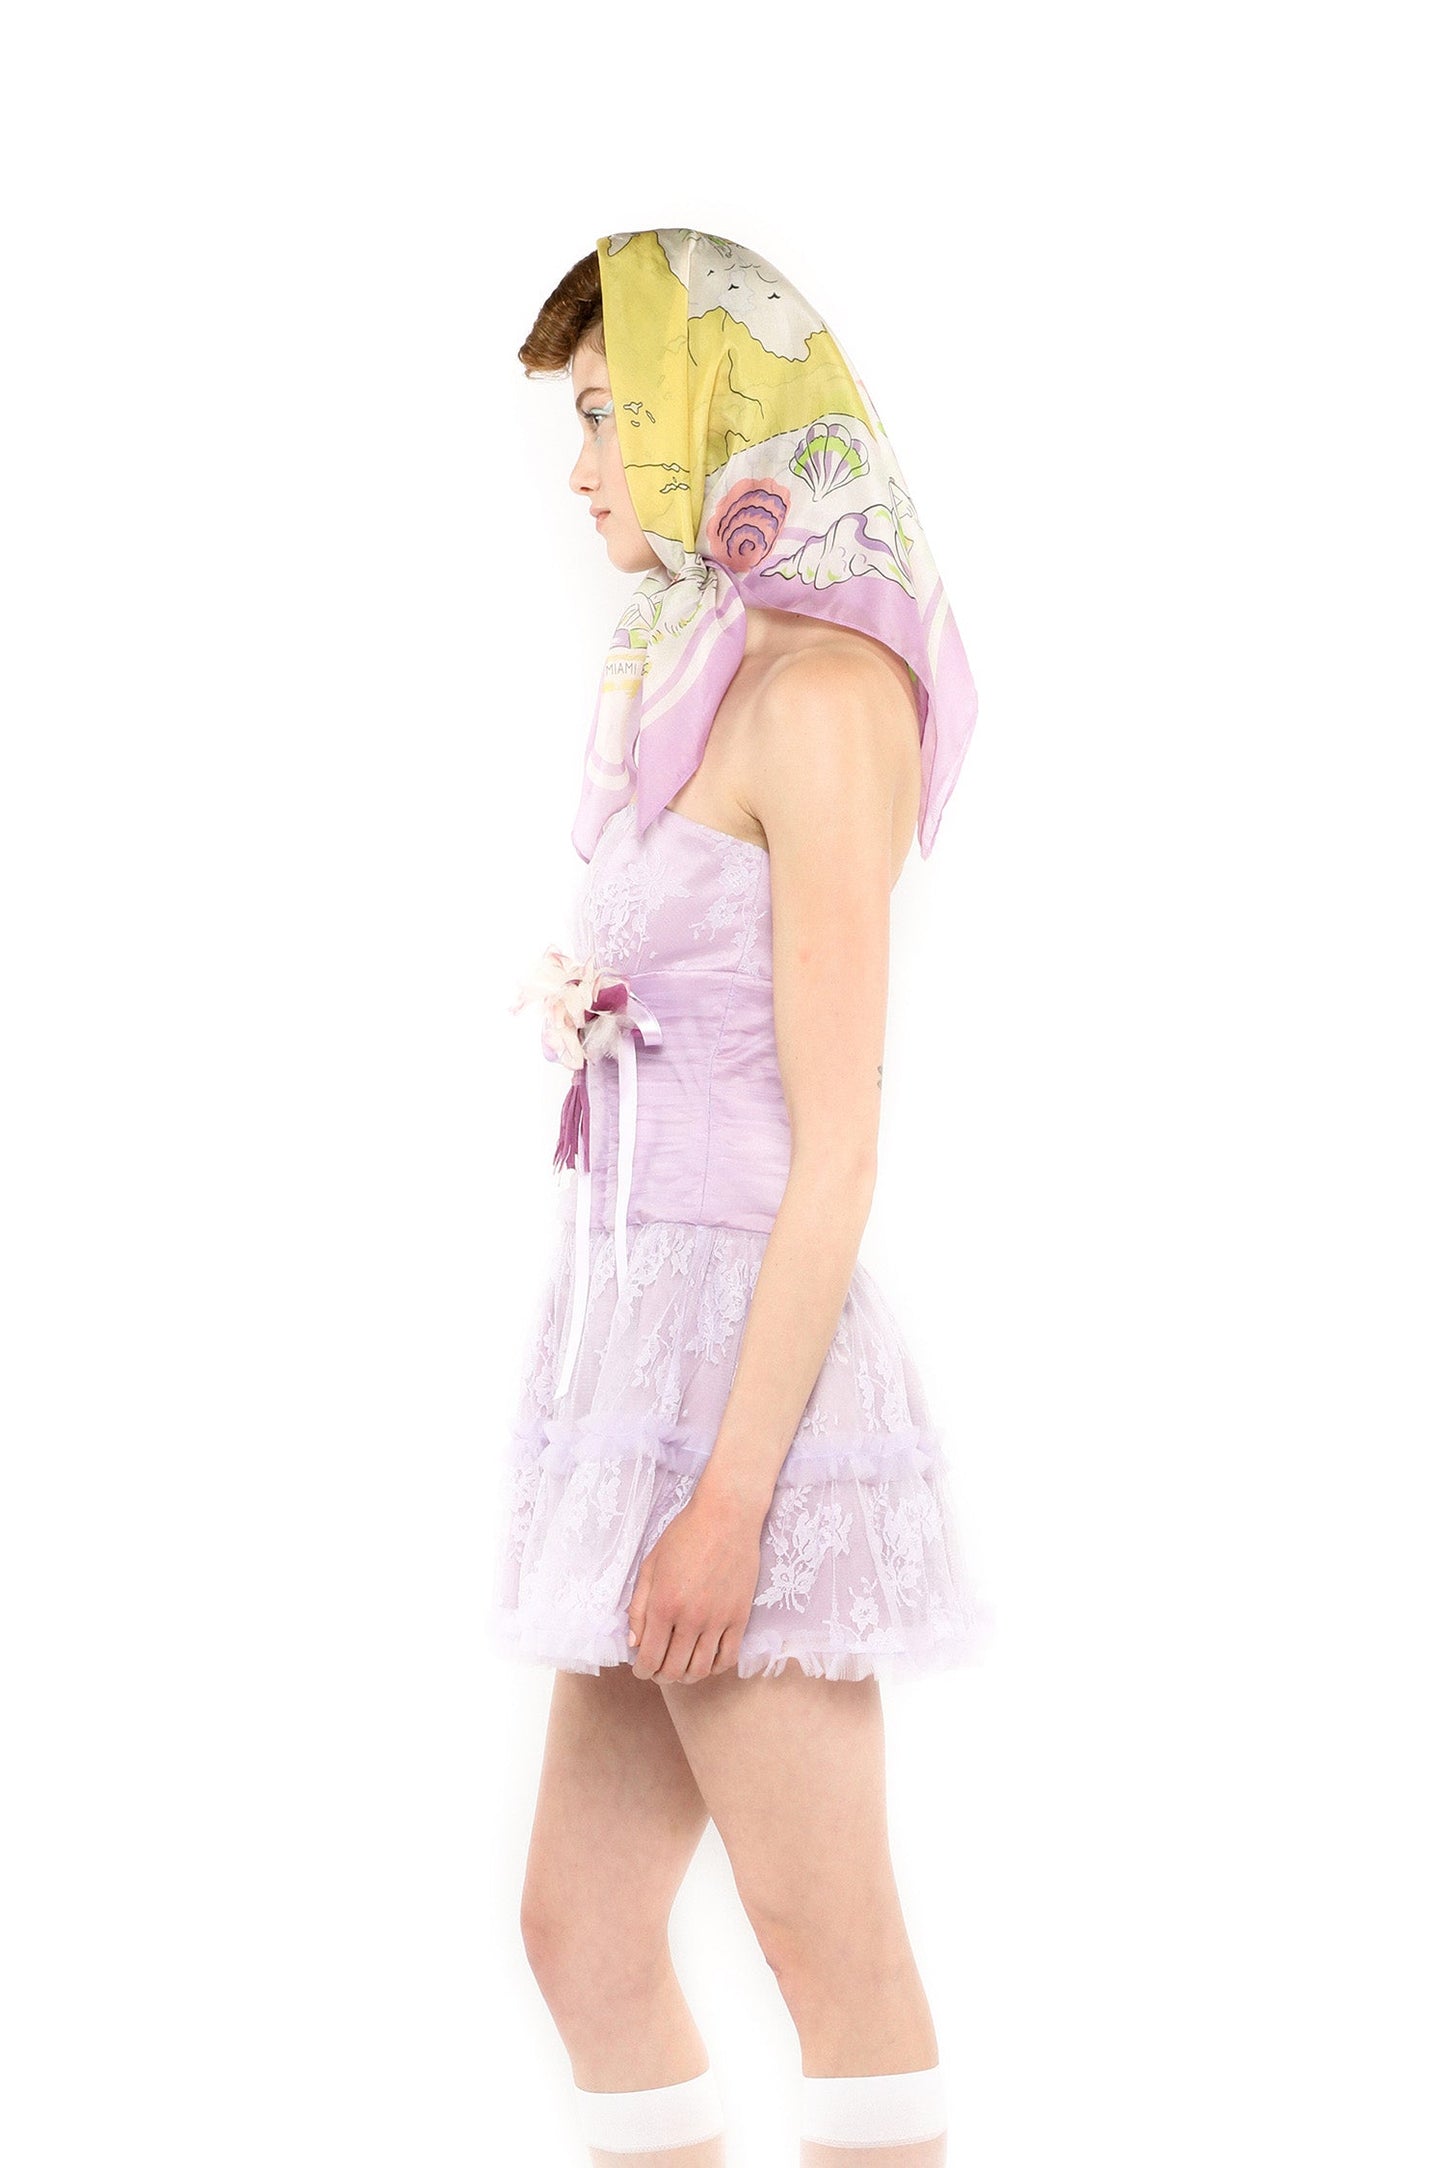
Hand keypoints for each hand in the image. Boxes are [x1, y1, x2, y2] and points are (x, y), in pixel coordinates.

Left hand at [626, 1488, 763, 1683]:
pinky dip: (715, 1667)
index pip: (650, 1657)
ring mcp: (719, 1620)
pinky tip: (707, 1660)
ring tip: (681, 1669)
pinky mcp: (740, 1617)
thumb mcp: (650, 1566)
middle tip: (659, 1671)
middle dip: (662, 1676)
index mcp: (664, 1605)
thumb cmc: (684, 1535)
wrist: (726, 1516)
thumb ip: (639, 1607)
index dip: (642, 1671)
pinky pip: (729, 1657)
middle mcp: (691, 1618)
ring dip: (688, 1676)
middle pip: (675, 1669)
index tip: (641, 1670)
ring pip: (702, 1669)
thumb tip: (635, 1642)